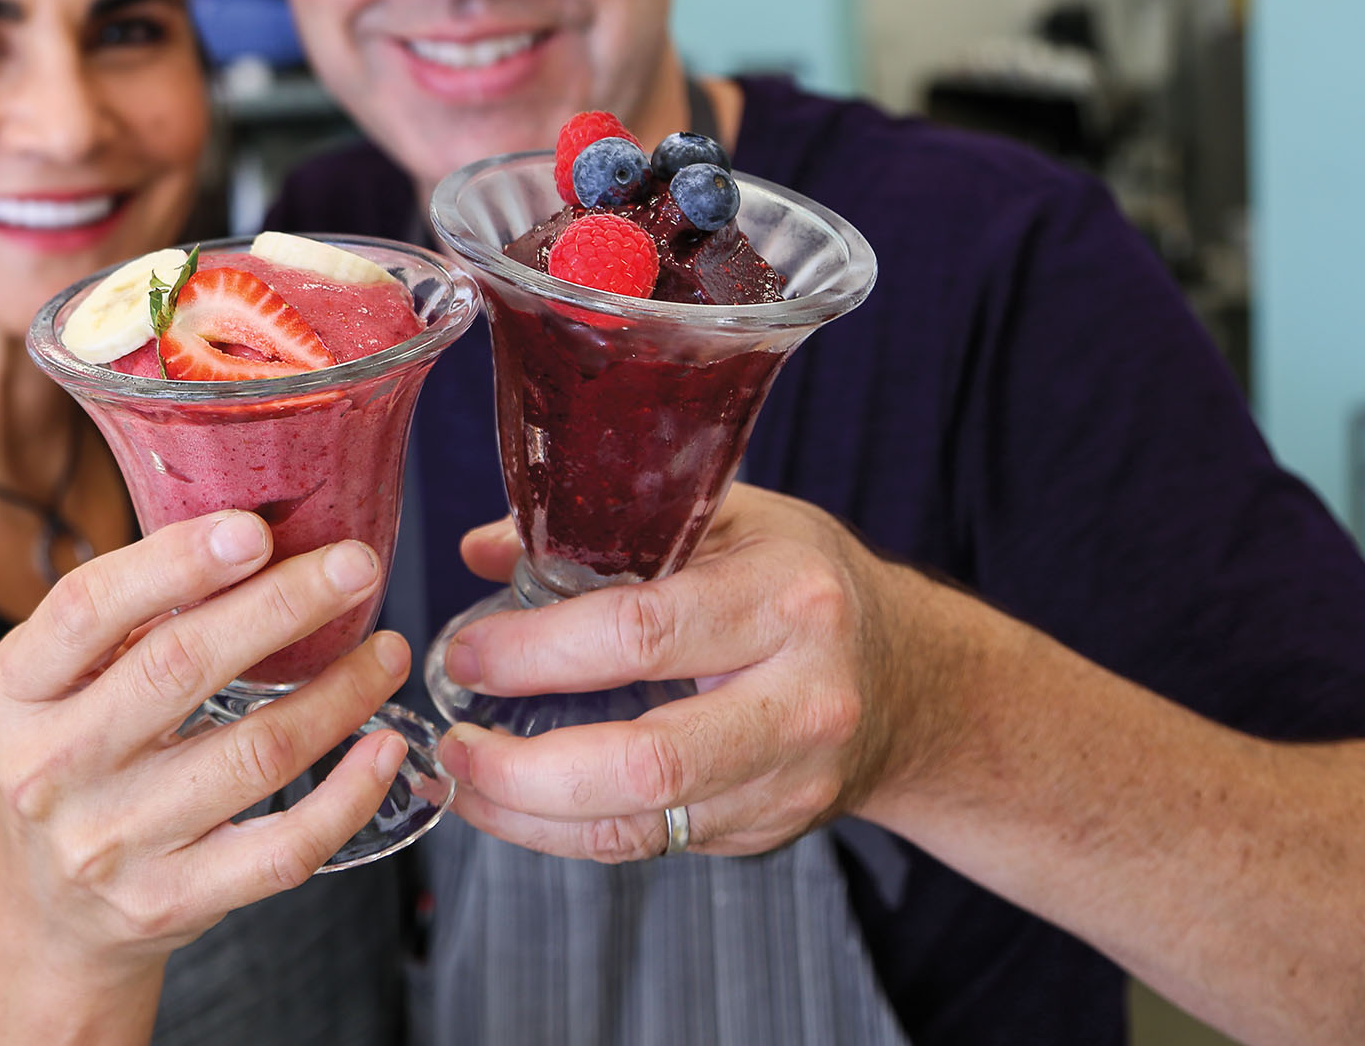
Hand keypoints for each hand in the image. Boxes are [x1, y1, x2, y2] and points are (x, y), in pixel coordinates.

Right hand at [0, 511, 408, 970]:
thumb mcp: (52, 688)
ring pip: (253, 752)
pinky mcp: (170, 902)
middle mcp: (51, 768)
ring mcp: (110, 842)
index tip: (255, 528)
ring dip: (339, 693)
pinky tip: (384, 749)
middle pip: (181, 668)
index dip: (176, 561)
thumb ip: (121, 620)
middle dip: (283, 605)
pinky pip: (282, 848)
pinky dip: (347, 795)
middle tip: (355, 566)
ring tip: (386, 651)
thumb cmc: (68, 768)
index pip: (89, 607)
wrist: (45, 919)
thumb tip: (247, 533)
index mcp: (13, 691)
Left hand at [435, 482, 926, 860]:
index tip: (467, 654)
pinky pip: (649, 845)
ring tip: (462, 780)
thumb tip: (482, 548)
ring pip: (641, 824)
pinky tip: (513, 807)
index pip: (642, 633)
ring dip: (530, 815)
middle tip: (452, 743)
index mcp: (786, 598)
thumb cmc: (802, 582)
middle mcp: (799, 699)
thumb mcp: (730, 520)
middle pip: (645, 761)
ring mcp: (789, 780)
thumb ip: (609, 526)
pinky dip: (567, 832)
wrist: (912, 680)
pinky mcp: (768, 830)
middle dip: (526, 767)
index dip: (538, 651)